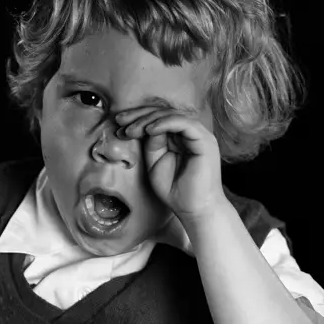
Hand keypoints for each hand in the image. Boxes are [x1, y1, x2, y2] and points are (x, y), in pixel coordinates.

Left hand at [115, 106, 227, 224]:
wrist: (194, 210)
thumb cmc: (176, 191)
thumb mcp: (154, 163)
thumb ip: (151, 144)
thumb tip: (145, 126)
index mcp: (180, 138)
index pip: (159, 119)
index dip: (138, 119)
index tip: (119, 125)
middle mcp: (190, 133)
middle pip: (164, 113)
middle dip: (140, 115)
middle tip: (120, 121)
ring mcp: (199, 135)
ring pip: (172, 115)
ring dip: (149, 119)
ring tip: (131, 129)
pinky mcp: (205, 141)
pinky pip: (184, 123)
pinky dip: (165, 123)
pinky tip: (149, 130)